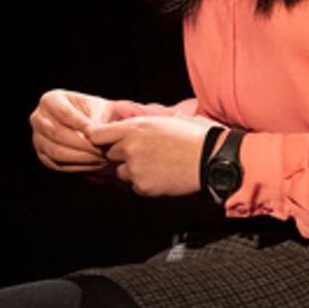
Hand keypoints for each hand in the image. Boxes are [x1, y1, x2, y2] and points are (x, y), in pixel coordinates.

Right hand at [31, 89, 115, 172]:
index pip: (64, 113)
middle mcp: (38, 118)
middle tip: (102, 150)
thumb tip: (98, 132)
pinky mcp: (42, 155)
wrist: (90, 125)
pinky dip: (77, 166)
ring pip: (56, 151)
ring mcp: (37, 138)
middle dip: (82, 144)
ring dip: (80, 158)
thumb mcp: (100, 107)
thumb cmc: (96, 112)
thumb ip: (100, 116)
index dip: (81, 123)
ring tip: (101, 159)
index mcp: (50, 100)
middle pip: (57, 134)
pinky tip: (95, 165)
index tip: (97, 133)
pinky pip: (56, 164)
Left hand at [86, 117, 210, 196]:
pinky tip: (162, 174)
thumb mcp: (164, 121)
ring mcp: (135, 168)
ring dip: (132, 170)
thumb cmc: (191, 137)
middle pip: (110, 154)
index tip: (105, 141)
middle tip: (145, 152)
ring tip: (157, 164)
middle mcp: (130, 147)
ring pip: (121, 172)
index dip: (101, 138)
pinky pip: (134, 185)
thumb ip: (139, 125)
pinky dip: (144, 182)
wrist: (210, 159)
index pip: (98, 135)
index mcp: (135, 128)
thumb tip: (122, 127)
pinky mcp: (142, 186)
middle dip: (122, 154)